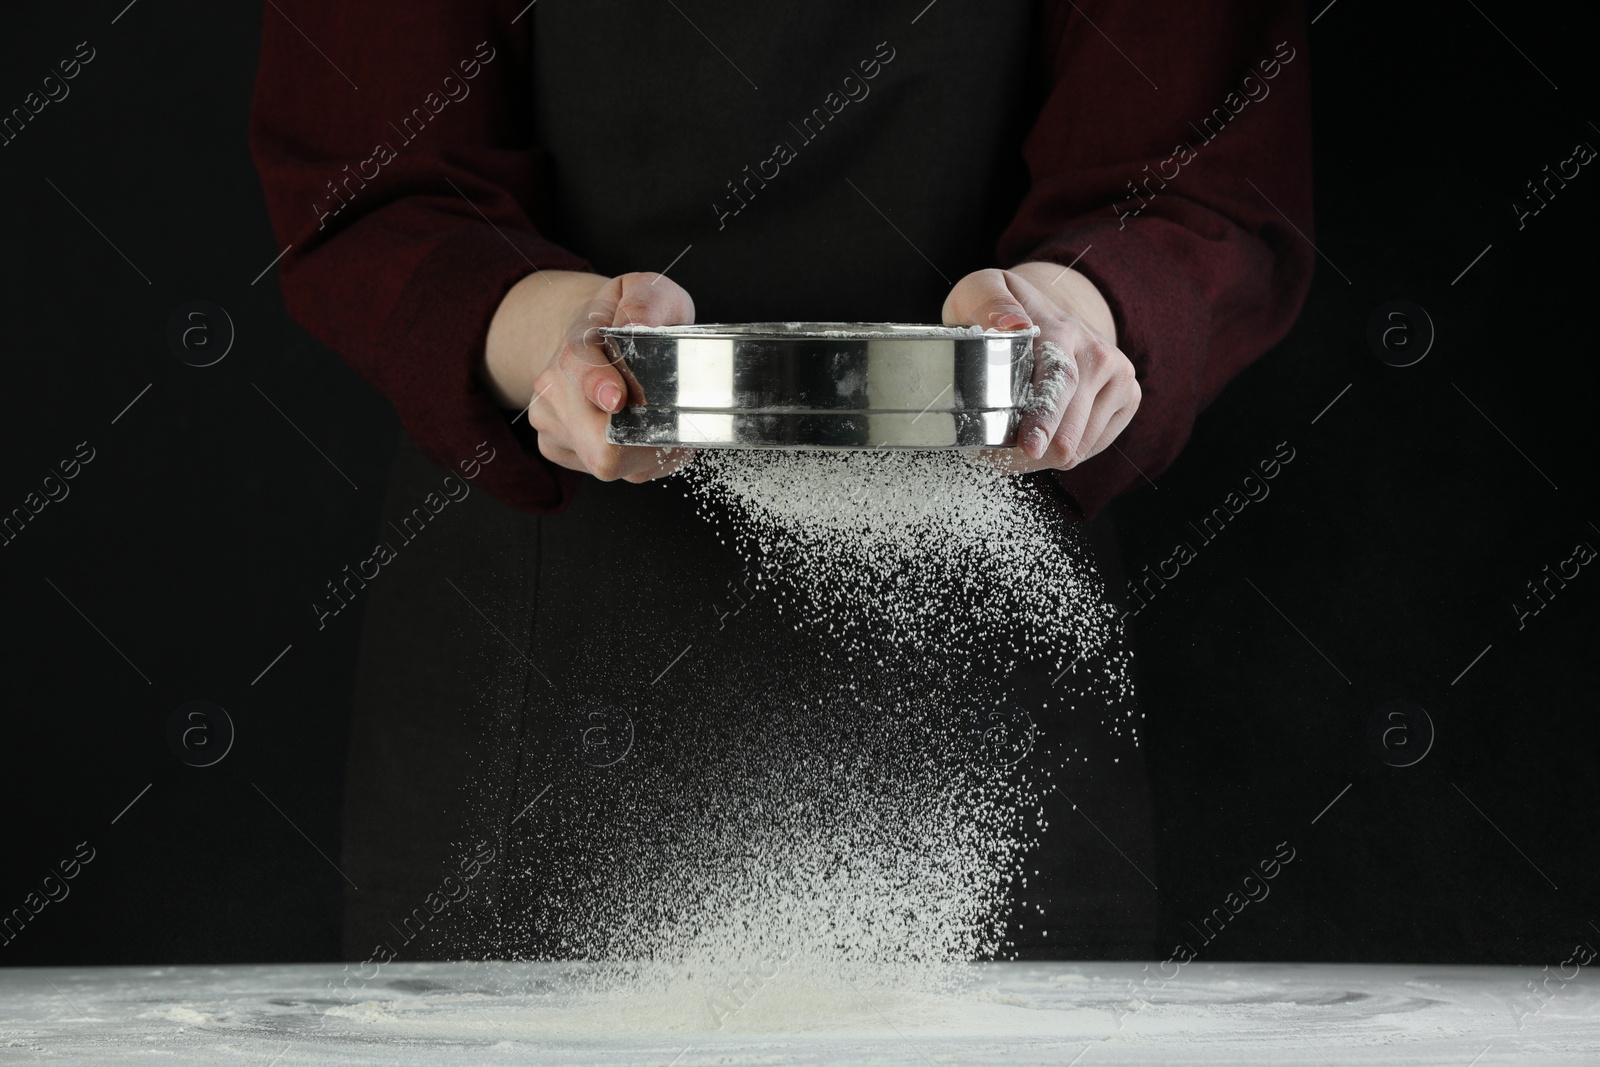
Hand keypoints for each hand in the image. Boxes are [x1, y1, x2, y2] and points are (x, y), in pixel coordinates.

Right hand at [484, 270, 694, 482]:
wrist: (590, 333)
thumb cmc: (624, 318)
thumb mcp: (646, 290)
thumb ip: (646, 301)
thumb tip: (639, 324)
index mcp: (576, 345)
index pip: (578, 369)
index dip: (598, 386)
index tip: (617, 398)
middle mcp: (553, 387)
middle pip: (598, 444)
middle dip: (646, 445)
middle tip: (676, 426)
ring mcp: (550, 421)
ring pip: (608, 464)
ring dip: (646, 453)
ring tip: (656, 421)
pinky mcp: (555, 447)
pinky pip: (608, 473)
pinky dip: (636, 461)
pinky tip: (639, 434)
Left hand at [942, 264, 1139, 471]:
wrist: (1049, 309)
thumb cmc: (1004, 310)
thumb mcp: (981, 291)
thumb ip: (989, 302)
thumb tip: (1010, 324)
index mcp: (1061, 330)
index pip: (1059, 379)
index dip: (1044, 419)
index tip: (1030, 447)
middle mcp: (1098, 352)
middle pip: (1071, 424)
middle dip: (1032, 453)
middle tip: (995, 459)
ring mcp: (1119, 375)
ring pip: (1081, 444)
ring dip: (1043, 457)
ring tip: (1014, 443)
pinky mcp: (1129, 395)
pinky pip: (1093, 446)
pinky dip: (1064, 452)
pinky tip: (1044, 435)